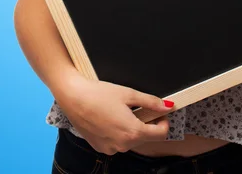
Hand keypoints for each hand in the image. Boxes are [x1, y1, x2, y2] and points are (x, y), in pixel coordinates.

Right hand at [54, 70, 173, 154]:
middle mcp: (122, 145)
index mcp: (132, 132)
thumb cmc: (99, 94)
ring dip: (132, 128)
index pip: (160, 135)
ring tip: (123, 111)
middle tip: (140, 107)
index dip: (164, 122)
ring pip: (130, 141)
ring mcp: (110, 148)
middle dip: (147, 124)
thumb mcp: (129, 93)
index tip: (160, 112)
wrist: (73, 97)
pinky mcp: (100, 147)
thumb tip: (167, 106)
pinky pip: (117, 142)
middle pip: (145, 138)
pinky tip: (111, 118)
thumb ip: (151, 102)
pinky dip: (119, 132)